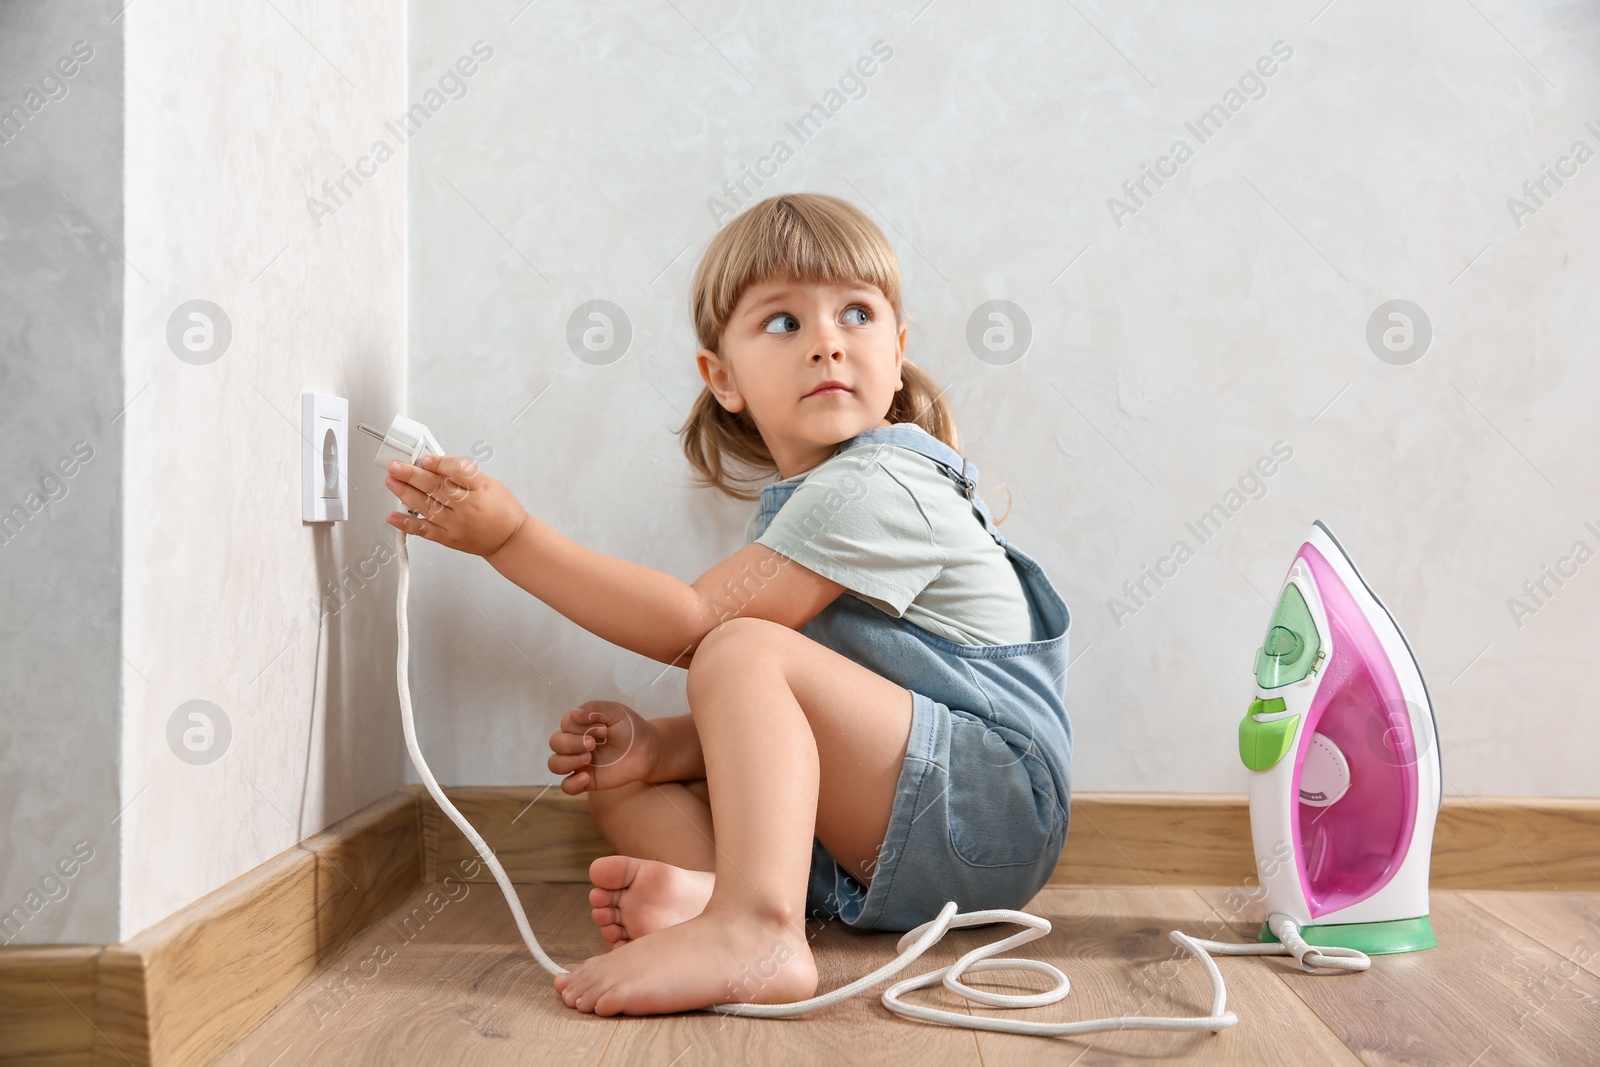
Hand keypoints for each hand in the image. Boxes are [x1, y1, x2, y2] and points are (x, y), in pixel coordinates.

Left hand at [385, 454, 527, 556]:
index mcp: (481, 489)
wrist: (509, 540)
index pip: (458, 470)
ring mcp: (456, 524)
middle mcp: (467, 507)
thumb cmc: (502, 511)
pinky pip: (424, 530)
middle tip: (395, 466)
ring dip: (404, 493)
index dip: (439, 463)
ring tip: (391, 481)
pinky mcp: (448, 538)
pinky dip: (406, 523)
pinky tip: (393, 516)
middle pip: (436, 486)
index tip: (425, 458)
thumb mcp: (489, 484)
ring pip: (426, 506)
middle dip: (412, 474)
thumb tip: (434, 464)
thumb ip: (463, 474)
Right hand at [547, 700, 658, 794]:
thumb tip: (572, 713)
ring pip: (554, 764)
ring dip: (568, 760)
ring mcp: (579, 763)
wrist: (647, 749)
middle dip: (572, 742)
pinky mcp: (586, 781)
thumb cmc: (629, 728)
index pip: (565, 725)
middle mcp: (575, 744)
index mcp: (579, 726)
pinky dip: (571, 783)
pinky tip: (586, 778)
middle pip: (556, 743)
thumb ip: (593, 709)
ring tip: (588, 758)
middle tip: (594, 744)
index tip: (603, 729)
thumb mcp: (614, 711)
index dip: (580, 727)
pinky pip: (567, 786)